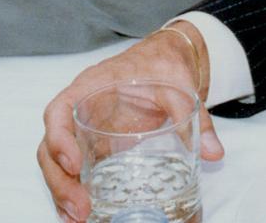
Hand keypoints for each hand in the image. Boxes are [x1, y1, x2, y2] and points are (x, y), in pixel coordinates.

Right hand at [38, 23, 222, 222]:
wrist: (167, 58)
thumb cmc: (163, 64)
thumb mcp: (179, 85)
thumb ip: (195, 117)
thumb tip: (215, 152)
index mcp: (91, 86)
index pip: (59, 111)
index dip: (59, 139)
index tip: (74, 164)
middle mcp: (80, 109)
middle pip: (51, 145)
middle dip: (59, 180)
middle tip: (79, 208)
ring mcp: (85, 130)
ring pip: (57, 162)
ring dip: (62, 191)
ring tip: (77, 218)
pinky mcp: (96, 146)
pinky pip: (75, 170)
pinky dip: (74, 191)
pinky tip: (81, 215)